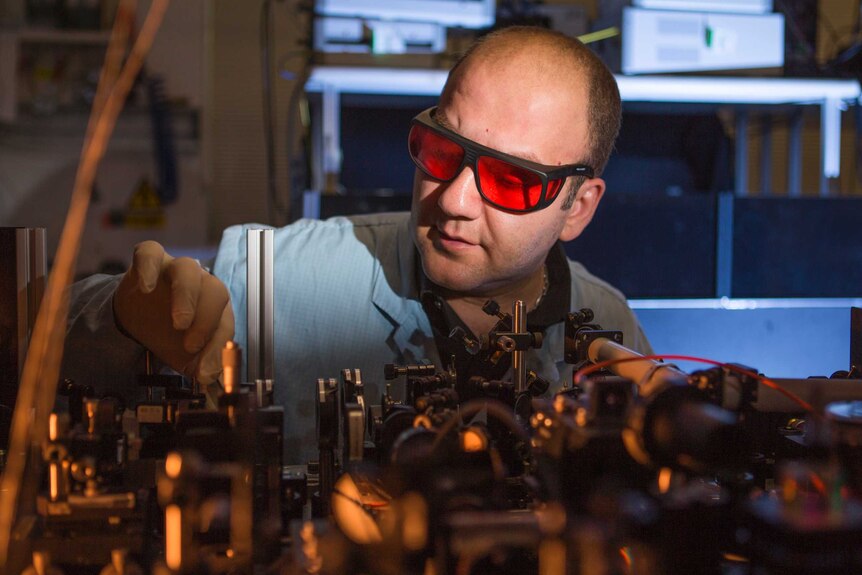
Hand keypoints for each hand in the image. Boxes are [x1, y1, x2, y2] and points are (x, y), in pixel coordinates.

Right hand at [113, 241, 233, 384]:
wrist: (136, 318)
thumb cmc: (168, 334)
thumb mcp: (187, 357)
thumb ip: (200, 366)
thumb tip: (209, 377)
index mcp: (216, 306)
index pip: (226, 320)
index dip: (218, 346)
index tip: (204, 369)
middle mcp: (201, 283)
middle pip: (214, 290)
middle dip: (206, 319)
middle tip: (191, 345)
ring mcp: (175, 269)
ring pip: (188, 269)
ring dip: (187, 296)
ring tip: (179, 323)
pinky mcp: (149, 261)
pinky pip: (150, 253)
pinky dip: (150, 267)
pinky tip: (146, 287)